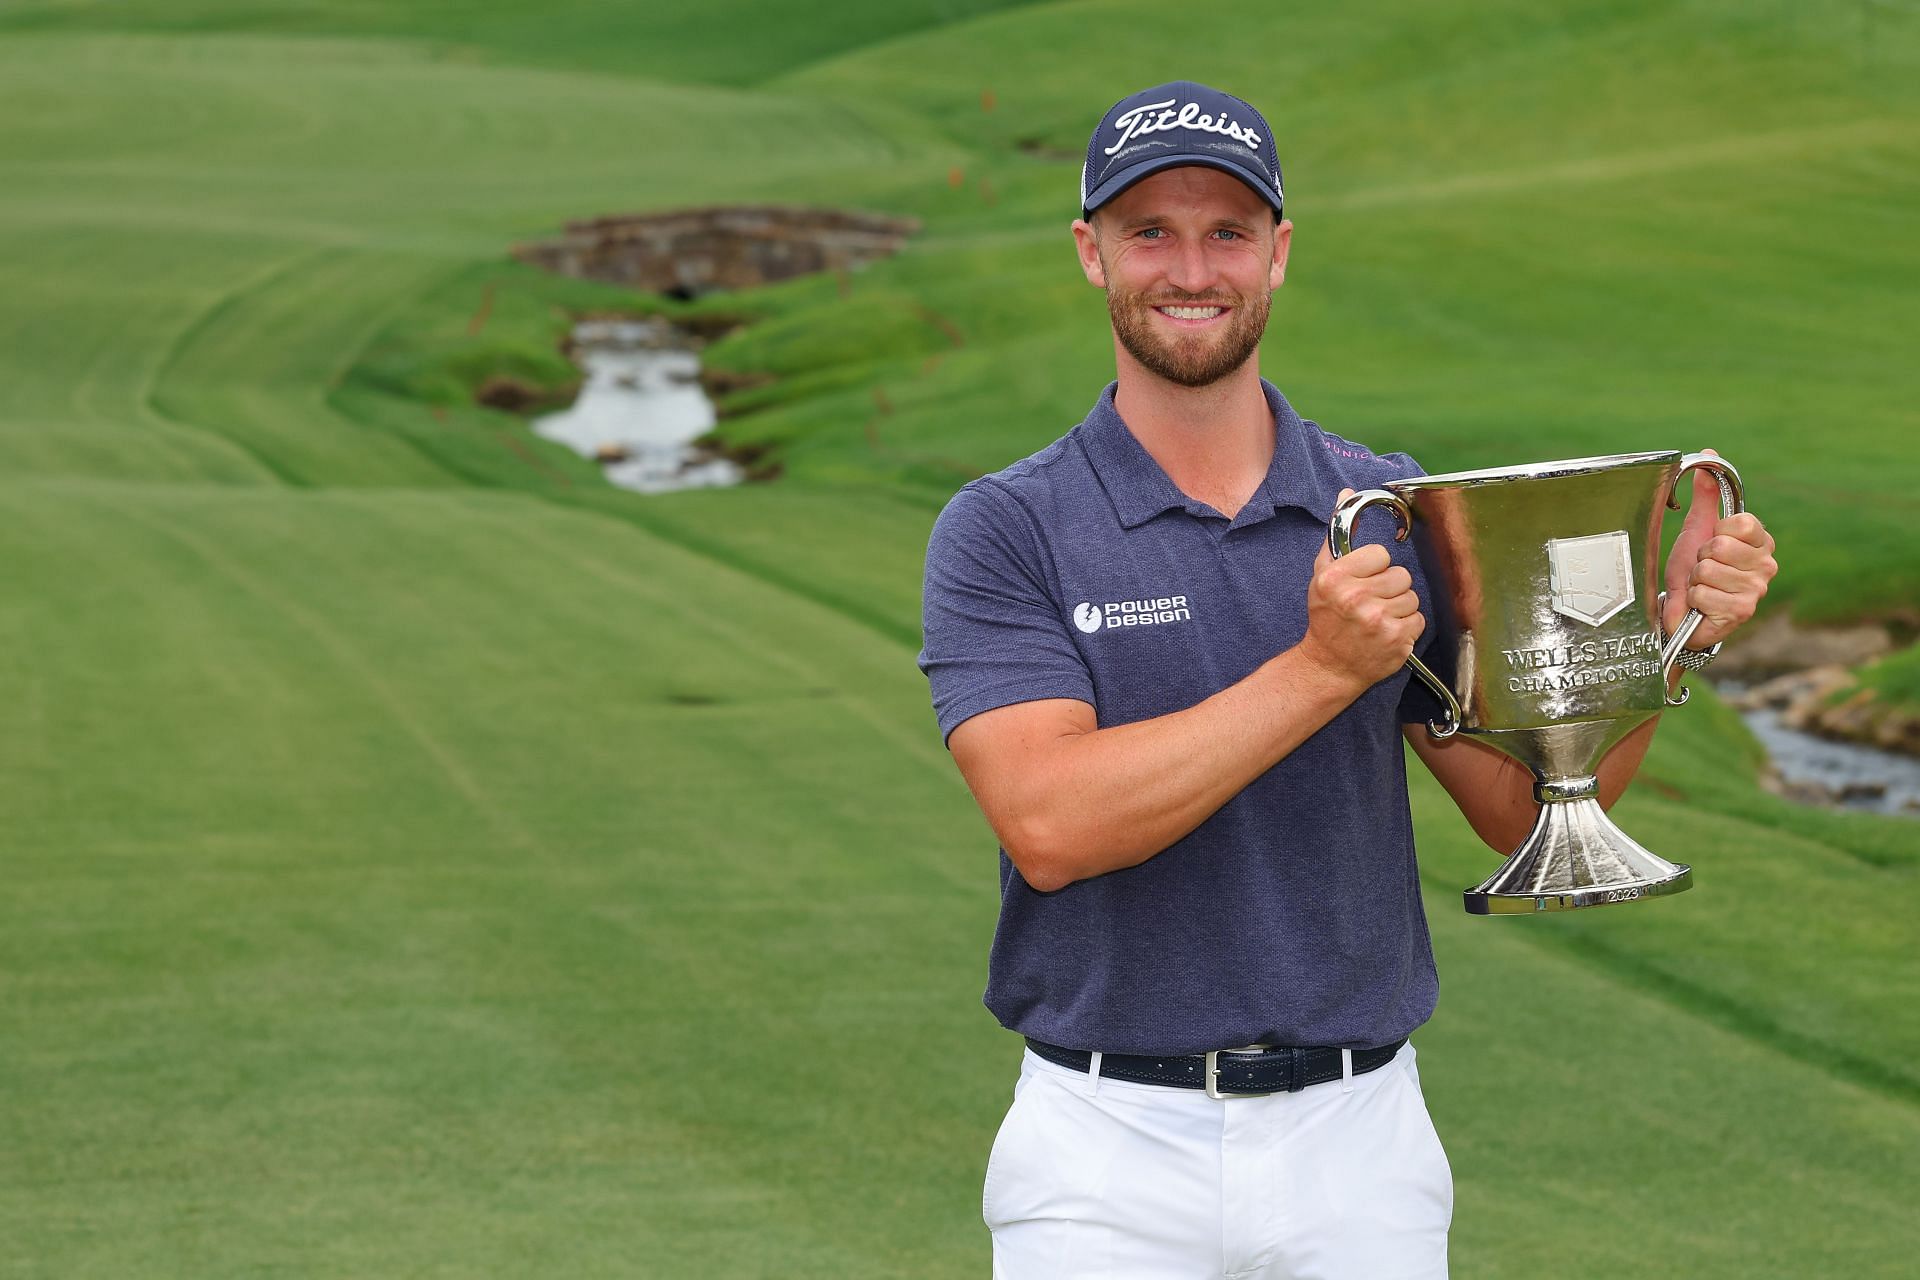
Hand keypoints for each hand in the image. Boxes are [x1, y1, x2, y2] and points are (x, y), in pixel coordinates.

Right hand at [1302, 489, 1425, 687]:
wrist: (1328, 666)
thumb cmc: (1326, 619)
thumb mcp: (1322, 576)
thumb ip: (1337, 537)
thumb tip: (1347, 494)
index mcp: (1336, 579)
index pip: (1381, 554)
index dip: (1374, 568)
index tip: (1363, 582)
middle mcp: (1356, 598)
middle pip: (1401, 575)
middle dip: (1390, 588)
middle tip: (1371, 603)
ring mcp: (1378, 621)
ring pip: (1412, 597)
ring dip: (1400, 608)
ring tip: (1379, 619)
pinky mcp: (1397, 641)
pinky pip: (1419, 620)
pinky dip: (1407, 627)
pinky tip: (1388, 633)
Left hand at [1662, 451, 1777, 648]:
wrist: (1683, 612)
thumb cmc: (1693, 570)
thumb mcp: (1697, 529)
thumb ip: (1706, 495)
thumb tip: (1710, 454)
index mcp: (1760, 541)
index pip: (1742, 522)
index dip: (1717, 532)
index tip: (1713, 542)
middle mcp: (1766, 564)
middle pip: (1721, 545)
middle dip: (1702, 557)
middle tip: (1703, 567)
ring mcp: (1757, 589)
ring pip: (1709, 569)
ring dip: (1695, 580)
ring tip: (1702, 586)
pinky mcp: (1743, 610)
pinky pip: (1704, 592)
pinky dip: (1694, 599)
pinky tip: (1702, 604)